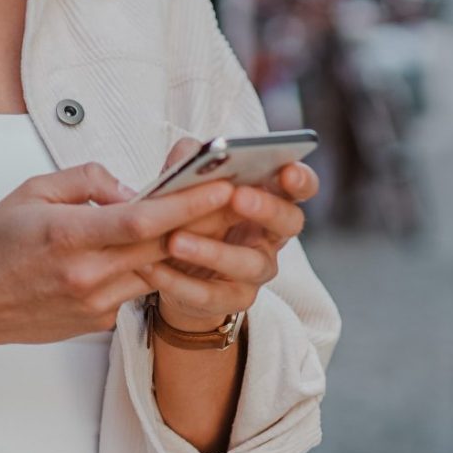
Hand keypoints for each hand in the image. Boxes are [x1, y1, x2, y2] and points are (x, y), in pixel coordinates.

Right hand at [0, 162, 235, 355]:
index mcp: (68, 236)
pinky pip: (136, 289)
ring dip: (185, 248)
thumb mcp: (33, 190)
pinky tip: (161, 250)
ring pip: (156, 272)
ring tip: (213, 220)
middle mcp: (86, 275)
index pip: (142, 220)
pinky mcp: (98, 321)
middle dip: (206, 222)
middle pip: (162, 247)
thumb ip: (86, 181)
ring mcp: (95, 303)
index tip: (220, 186)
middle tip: (239, 197)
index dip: (187, 204)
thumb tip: (130, 189)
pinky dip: (151, 268)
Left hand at [142, 138, 318, 331]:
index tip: (287, 170)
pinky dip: (179, 281)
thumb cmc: (188, 213)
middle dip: (266, 208)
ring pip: (248, 263)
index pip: (299, 186)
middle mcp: (272, 235)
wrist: (171, 267)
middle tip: (238, 197)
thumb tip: (192, 152)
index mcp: (269, 198)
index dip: (300, 179)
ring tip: (176, 240)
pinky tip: (152, 268)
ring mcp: (256, 270)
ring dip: (213, 251)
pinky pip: (210, 295)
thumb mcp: (186, 182)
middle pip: (288, 221)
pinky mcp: (232, 300)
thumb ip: (190, 162)